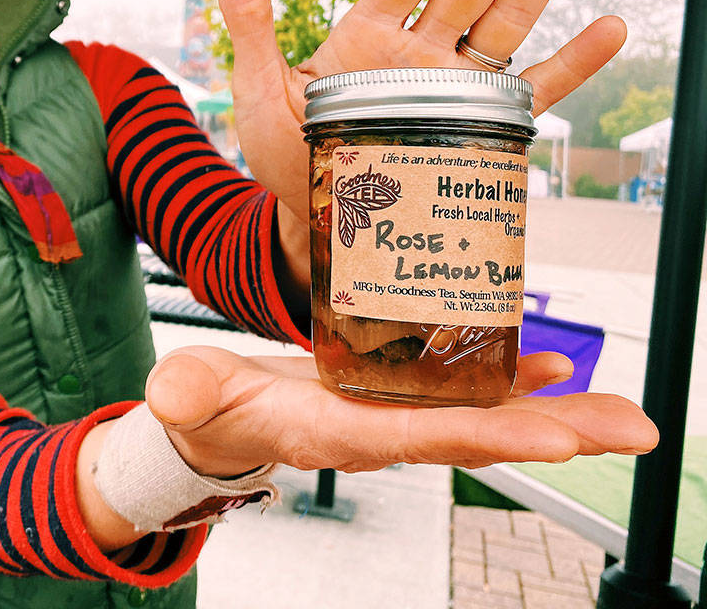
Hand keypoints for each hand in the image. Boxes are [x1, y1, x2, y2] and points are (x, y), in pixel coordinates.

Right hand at [146, 346, 657, 477]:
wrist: (216, 419)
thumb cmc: (205, 407)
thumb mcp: (188, 394)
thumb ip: (185, 394)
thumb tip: (171, 395)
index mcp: (338, 432)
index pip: (421, 436)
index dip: (488, 432)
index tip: (554, 436)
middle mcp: (380, 430)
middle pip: (479, 432)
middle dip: (556, 433)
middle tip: (633, 429)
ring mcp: (394, 412)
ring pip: (485, 413)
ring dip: (557, 414)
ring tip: (621, 409)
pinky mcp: (394, 390)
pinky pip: (464, 388)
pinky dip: (514, 379)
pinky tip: (554, 367)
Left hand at [215, 0, 625, 237]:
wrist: (317, 223)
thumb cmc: (287, 157)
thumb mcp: (260, 91)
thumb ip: (251, 25)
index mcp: (367, 35)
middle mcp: (418, 52)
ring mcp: (453, 89)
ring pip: (508, 20)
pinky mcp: (478, 132)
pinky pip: (531, 95)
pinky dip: (572, 66)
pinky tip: (610, 28)